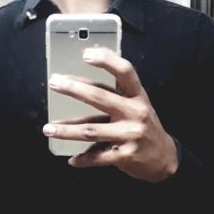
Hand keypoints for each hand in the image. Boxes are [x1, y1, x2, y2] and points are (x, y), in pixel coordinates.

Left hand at [43, 48, 178, 182]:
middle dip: (74, 89)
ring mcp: (129, 135)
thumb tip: (83, 79)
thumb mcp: (138, 105)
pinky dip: (82, 159)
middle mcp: (135, 113)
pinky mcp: (124, 156)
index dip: (107, 60)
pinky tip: (72, 158)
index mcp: (138, 96)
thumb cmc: (144, 127)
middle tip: (54, 82)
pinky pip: (97, 157)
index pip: (125, 72)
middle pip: (100, 97)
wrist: (165, 158)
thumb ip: (118, 93)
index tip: (86, 54)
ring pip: (91, 130)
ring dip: (67, 130)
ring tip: (49, 128)